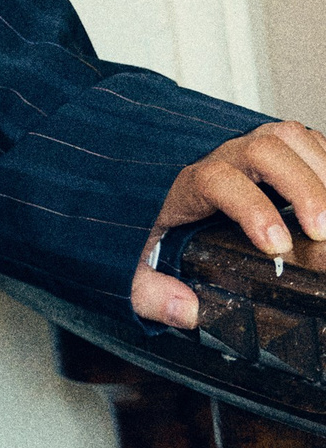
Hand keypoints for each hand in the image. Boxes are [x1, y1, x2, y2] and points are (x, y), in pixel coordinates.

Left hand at [131, 120, 325, 326]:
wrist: (155, 208)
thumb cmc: (155, 236)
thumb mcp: (139, 270)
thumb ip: (152, 293)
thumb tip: (188, 310)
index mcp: (187, 187)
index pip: (217, 180)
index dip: (251, 208)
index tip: (276, 246)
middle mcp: (221, 159)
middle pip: (264, 149)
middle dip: (302, 188)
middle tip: (322, 231)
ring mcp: (249, 151)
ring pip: (289, 137)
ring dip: (321, 171)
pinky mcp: (274, 152)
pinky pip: (306, 141)